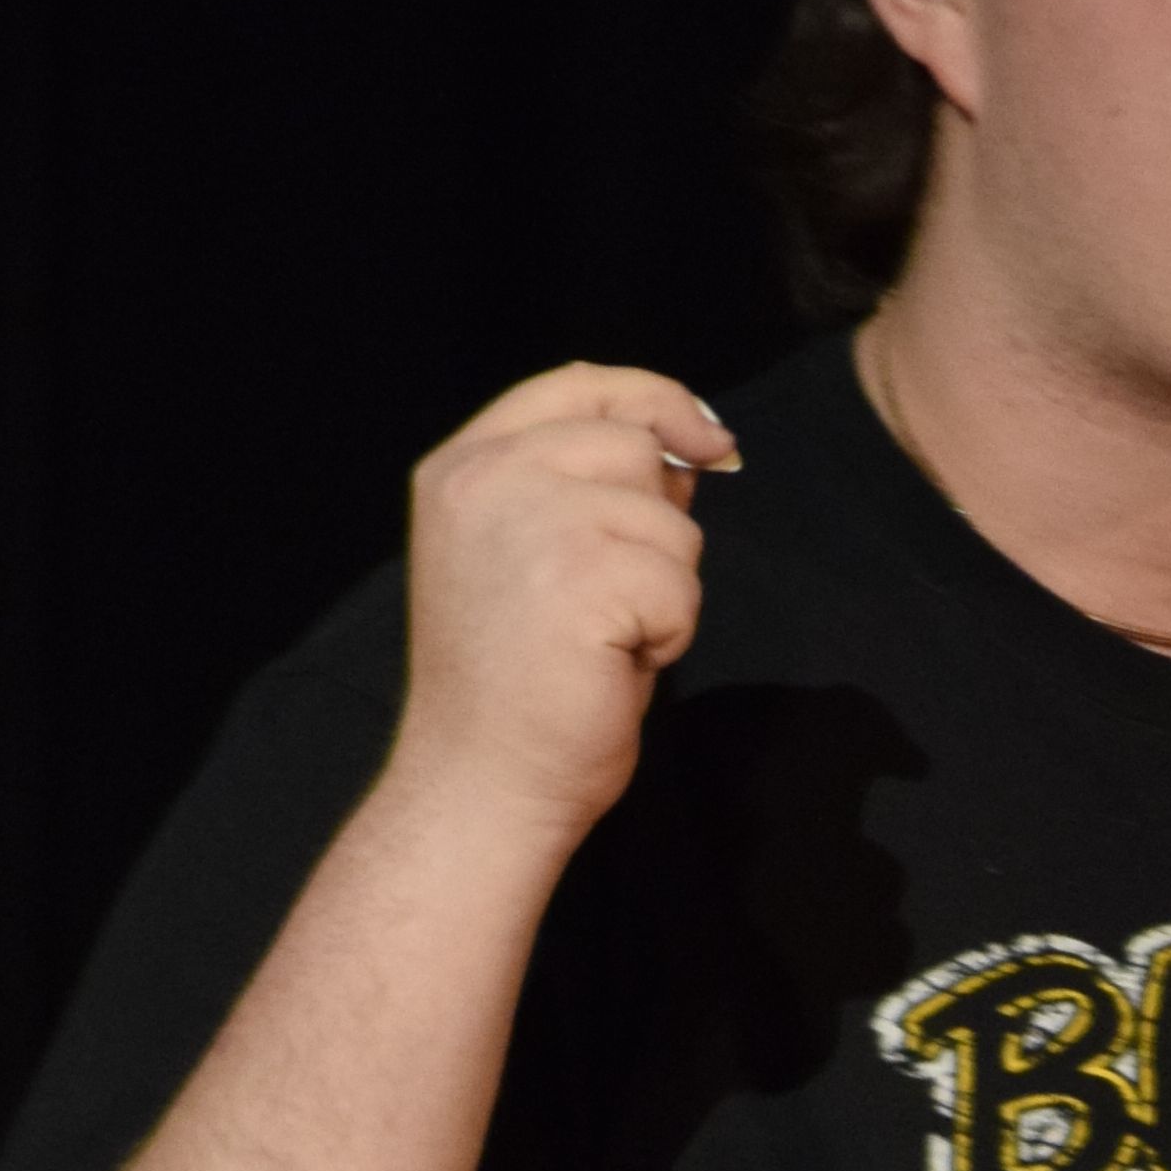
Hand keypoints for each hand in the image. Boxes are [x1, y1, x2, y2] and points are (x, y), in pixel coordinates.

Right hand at [396, 362, 738, 848]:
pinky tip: (612, 665)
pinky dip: (669, 634)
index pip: (579, 387)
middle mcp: (486, 479)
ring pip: (670, 523)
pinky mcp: (580, 575)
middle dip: (654, 528)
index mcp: (462, 467)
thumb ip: (595, 490)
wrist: (482, 783)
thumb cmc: (517, 687)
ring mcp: (529, 521)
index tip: (709, 439)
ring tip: (599, 640)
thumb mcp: (540, 556)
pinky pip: (681, 584)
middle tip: (604, 604)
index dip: (656, 400)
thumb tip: (688, 446)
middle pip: (635, 447)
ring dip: (663, 590)